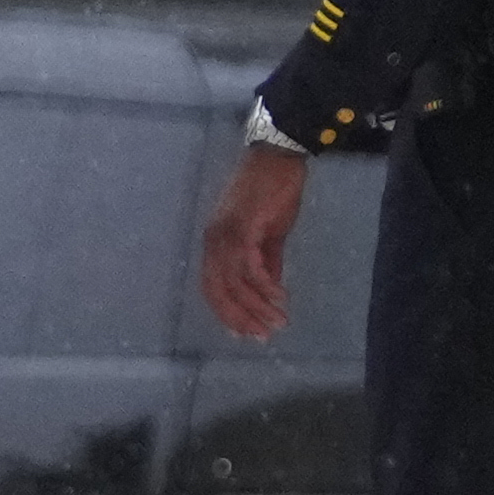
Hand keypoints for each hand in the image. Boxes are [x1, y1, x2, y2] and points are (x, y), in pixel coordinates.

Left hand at [200, 145, 307, 341]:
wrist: (279, 158)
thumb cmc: (272, 194)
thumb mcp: (269, 236)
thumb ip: (268, 264)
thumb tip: (268, 292)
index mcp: (215, 243)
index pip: (212, 287)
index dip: (227, 313)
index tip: (246, 334)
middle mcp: (213, 241)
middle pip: (219, 291)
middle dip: (241, 318)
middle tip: (264, 336)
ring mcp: (225, 235)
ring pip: (235, 283)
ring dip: (257, 307)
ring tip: (279, 322)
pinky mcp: (243, 229)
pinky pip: (250, 268)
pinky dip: (265, 287)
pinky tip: (281, 298)